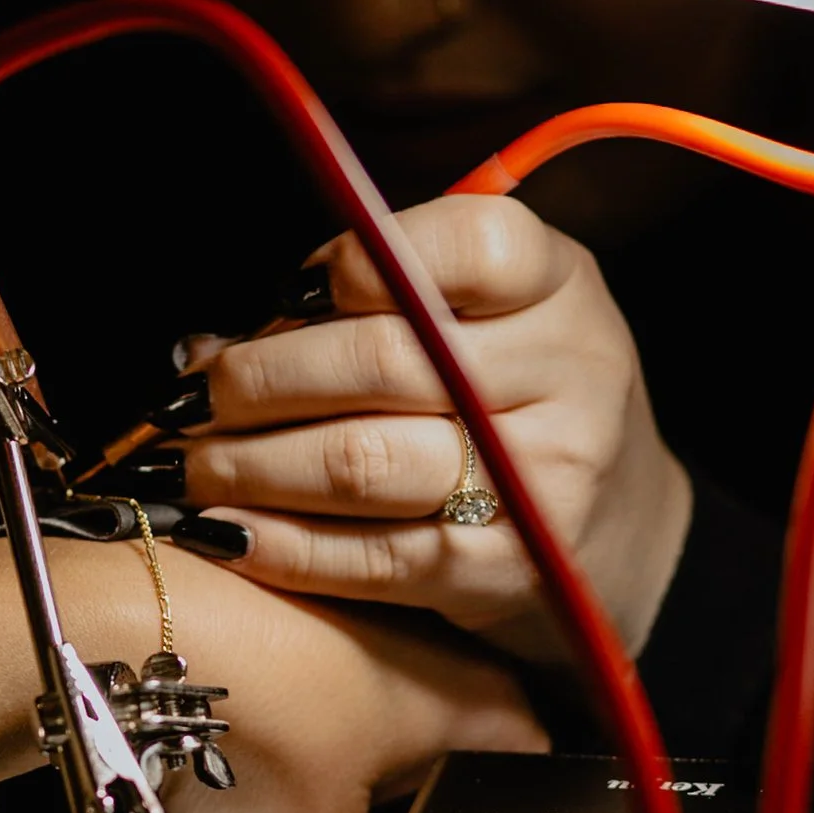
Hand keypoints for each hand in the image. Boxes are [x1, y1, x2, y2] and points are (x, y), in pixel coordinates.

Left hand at [0, 536, 544, 812]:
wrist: (125, 637)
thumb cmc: (237, 715)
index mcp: (463, 693)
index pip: (540, 749)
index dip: (531, 805)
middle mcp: (415, 641)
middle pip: (452, 734)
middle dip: (427, 798)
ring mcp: (341, 622)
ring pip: (371, 710)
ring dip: (348, 763)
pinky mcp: (270, 618)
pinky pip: (302, 689)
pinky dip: (285, 730)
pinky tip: (244, 767)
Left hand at [135, 193, 691, 661]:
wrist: (625, 531)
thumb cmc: (519, 399)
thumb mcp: (488, 316)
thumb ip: (369, 306)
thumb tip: (203, 349)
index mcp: (558, 283)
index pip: (459, 244)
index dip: (350, 265)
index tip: (282, 297)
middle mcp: (569, 371)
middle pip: (381, 359)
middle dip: (258, 379)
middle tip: (190, 399)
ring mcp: (545, 477)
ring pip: (361, 462)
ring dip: (248, 465)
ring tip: (188, 465)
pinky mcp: (507, 568)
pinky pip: (370, 556)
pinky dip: (281, 545)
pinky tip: (223, 532)